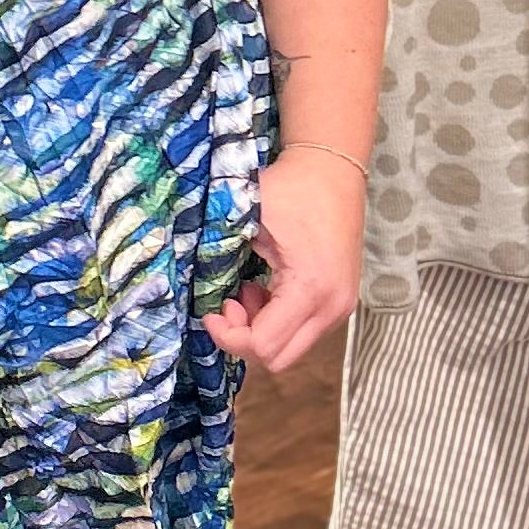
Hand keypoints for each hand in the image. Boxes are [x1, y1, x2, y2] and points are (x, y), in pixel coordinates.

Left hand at [199, 143, 365, 371]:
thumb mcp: (246, 217)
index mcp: (310, 288)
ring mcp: (341, 307)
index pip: (263, 346)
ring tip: (247, 292)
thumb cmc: (291, 189)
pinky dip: (278, 322)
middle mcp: (332, 306)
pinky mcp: (340, 302)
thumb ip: (218, 252)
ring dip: (262, 330)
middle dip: (245, 339)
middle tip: (228, 304)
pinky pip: (303, 333)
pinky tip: (265, 290)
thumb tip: (188, 282)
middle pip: (278, 359)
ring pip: (291, 349)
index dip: (228, 335)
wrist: (332, 169)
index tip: (212, 310)